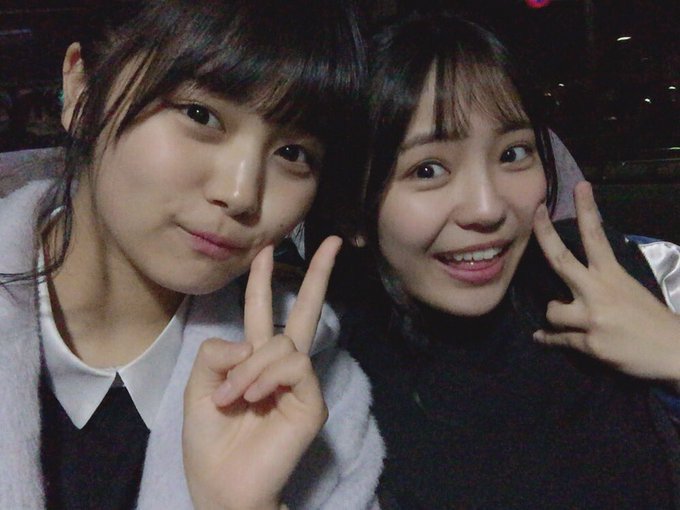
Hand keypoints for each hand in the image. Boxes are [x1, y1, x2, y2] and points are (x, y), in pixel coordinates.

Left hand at [183, 237, 342, 509]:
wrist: (221, 486)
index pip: (264, 311)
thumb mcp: (198, 388)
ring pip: (283, 343)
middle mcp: (282, 365)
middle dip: (317, 274)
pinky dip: (265, 377)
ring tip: (234, 398)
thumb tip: (250, 344)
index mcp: (254, 360)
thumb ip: (218, 354)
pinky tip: (252, 398)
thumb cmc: (209, 441)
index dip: (263, 280)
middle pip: (304, 310)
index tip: (267, 249)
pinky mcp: (310, 401)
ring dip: (250, 368)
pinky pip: (293, 365)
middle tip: (331, 243)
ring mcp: (300, 383)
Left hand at [532, 181, 679, 381]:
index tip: (579, 186)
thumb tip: (581, 277)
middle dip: (544, 233)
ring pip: (551, 310)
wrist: (675, 353)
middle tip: (535, 213)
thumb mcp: (631, 289)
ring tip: (564, 320)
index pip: (596, 236)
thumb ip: (604, 281)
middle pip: (560, 259)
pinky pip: (556, 339)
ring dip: (554, 315)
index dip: (586, 209)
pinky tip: (541, 338)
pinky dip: (547, 339)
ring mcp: (591, 318)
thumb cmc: (653, 320)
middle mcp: (598, 291)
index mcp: (613, 275)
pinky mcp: (588, 344)